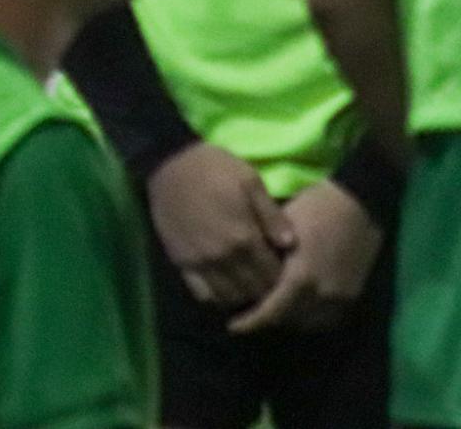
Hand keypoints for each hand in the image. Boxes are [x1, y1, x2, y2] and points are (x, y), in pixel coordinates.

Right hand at [146, 141, 296, 307]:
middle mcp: (223, 257)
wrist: (169, 162)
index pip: (273, 275)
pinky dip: (216, 295)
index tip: (285, 268)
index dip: (284, 276)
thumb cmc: (214, 168)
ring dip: (242, 294)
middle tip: (268, 276)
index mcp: (244, 238)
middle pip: (253, 290)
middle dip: (265, 288)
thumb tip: (291, 245)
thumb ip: (272, 215)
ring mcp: (200, 262)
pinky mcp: (181, 262)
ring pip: (229, 297)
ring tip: (247, 281)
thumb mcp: (250, 181)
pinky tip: (222, 283)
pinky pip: (202, 293)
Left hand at [229, 179, 383, 333]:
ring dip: (289, 319)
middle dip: (268, 319)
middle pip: (288, 320)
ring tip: (273, 308)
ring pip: (309, 323)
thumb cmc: (313, 208)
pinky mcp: (354, 296)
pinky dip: (310, 316)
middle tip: (249, 312)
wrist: (358, 203)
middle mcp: (322, 295)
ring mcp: (341, 298)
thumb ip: (265, 257)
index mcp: (301, 278)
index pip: (271, 313)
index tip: (232, 326)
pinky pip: (328, 318)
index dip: (250, 322)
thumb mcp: (280, 230)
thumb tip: (245, 275)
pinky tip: (298, 305)